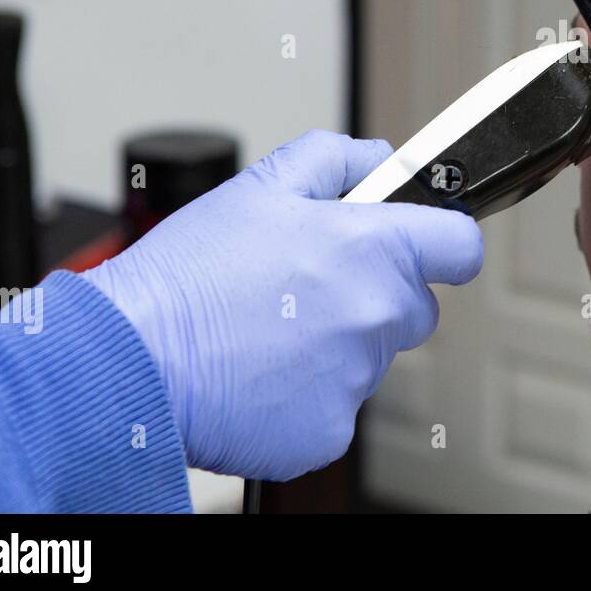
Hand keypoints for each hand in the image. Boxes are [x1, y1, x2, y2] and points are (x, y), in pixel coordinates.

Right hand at [82, 130, 482, 480]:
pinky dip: (308, 396)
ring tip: (269, 330)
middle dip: (378, 294)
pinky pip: (338, 408)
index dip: (442, 241)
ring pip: (372, 358)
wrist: (129, 357)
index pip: (460, 247)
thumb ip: (336, 160)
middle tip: (311, 289)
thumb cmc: (188, 276)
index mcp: (374, 250)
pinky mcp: (329, 431)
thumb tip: (379, 160)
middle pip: (416, 307)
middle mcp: (377, 316)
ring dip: (338, 345)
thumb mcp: (261, 187)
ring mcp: (357, 379)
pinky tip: (261, 373)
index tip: (425, 244)